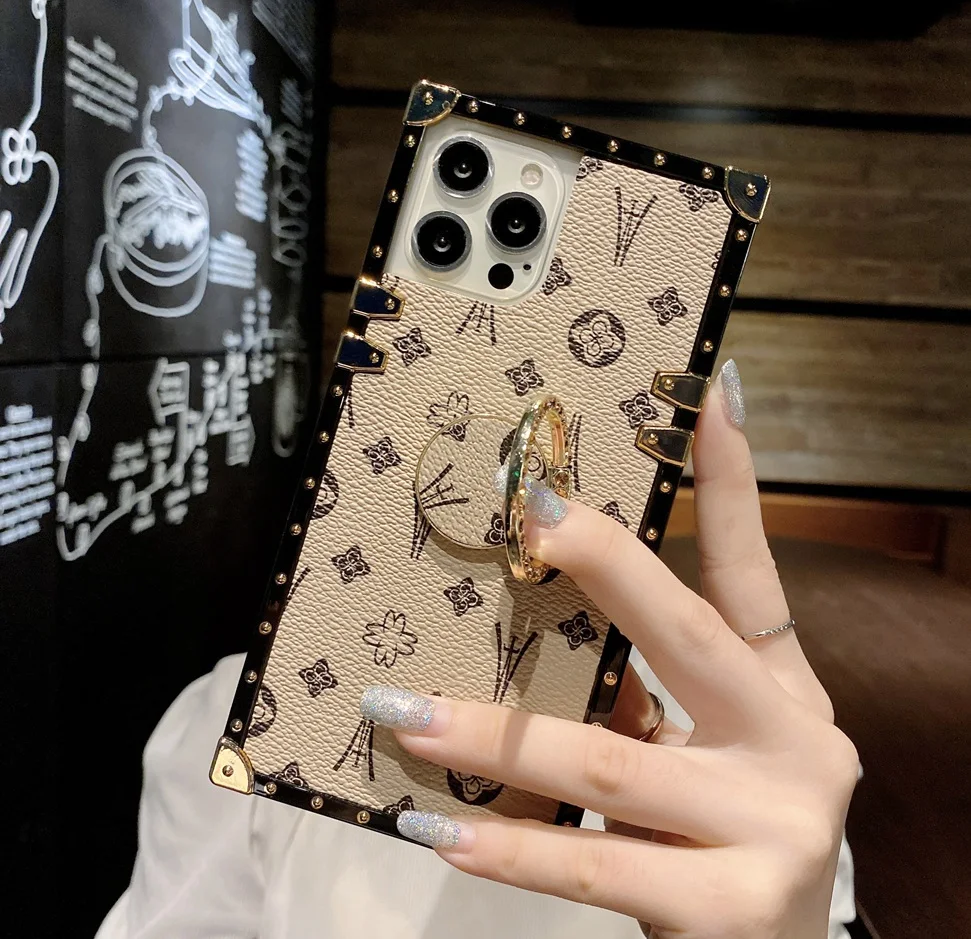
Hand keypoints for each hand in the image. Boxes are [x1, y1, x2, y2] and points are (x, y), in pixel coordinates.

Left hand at [359, 361, 858, 938]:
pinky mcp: (728, 912)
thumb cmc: (731, 830)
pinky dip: (509, 849)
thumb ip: (648, 694)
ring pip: (610, 766)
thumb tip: (544, 633)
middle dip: (612, 568)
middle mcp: (796, 748)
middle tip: (534, 516)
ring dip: (494, 735)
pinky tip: (437, 832)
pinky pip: (593, 871)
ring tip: (401, 711)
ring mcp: (770, 832)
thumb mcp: (709, 749)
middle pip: (691, 637)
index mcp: (783, 695)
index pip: (756, 574)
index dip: (735, 484)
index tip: (707, 395)